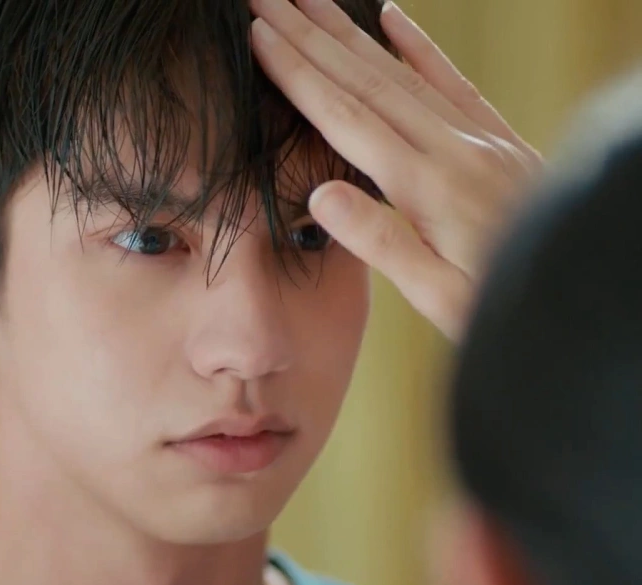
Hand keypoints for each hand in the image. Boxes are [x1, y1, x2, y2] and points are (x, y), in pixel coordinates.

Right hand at [249, 0, 544, 341]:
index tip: (259, 36)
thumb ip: (381, 242)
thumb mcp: (439, 295)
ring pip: (399, 70)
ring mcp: (478, 136)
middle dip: (308, 36)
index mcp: (427, 187)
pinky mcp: (498, 137)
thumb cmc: (502, 303)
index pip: (346, 117)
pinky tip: (390, 16)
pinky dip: (417, 45)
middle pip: (364, 79)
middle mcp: (451, 147)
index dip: (297, 74)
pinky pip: (450, 79)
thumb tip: (319, 196)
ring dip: (347, 32)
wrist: (579, 285)